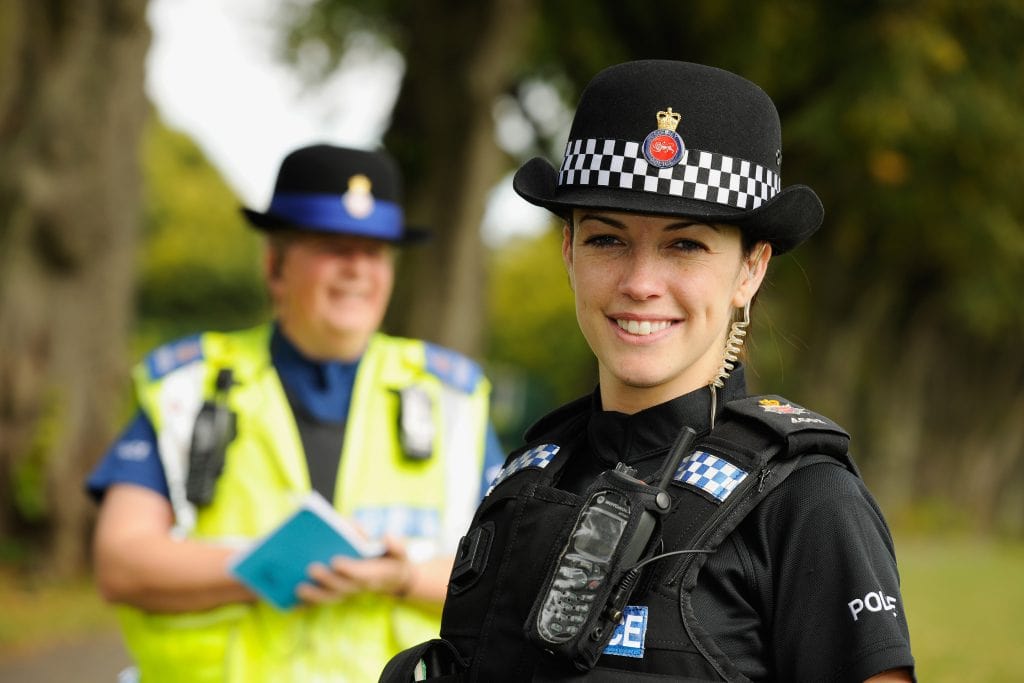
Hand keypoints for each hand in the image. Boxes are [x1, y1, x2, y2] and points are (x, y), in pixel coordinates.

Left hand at [296, 536, 413, 604]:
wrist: (391, 578)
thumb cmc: (391, 559)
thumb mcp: (399, 551)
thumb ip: (395, 545)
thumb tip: (385, 537)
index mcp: (374, 575)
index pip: (361, 574)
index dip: (349, 569)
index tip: (336, 561)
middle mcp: (358, 587)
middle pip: (341, 587)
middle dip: (326, 580)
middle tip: (311, 568)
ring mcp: (347, 592)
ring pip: (329, 597)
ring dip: (314, 595)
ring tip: (298, 588)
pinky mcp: (337, 594)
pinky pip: (322, 601)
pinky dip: (307, 603)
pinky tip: (292, 601)